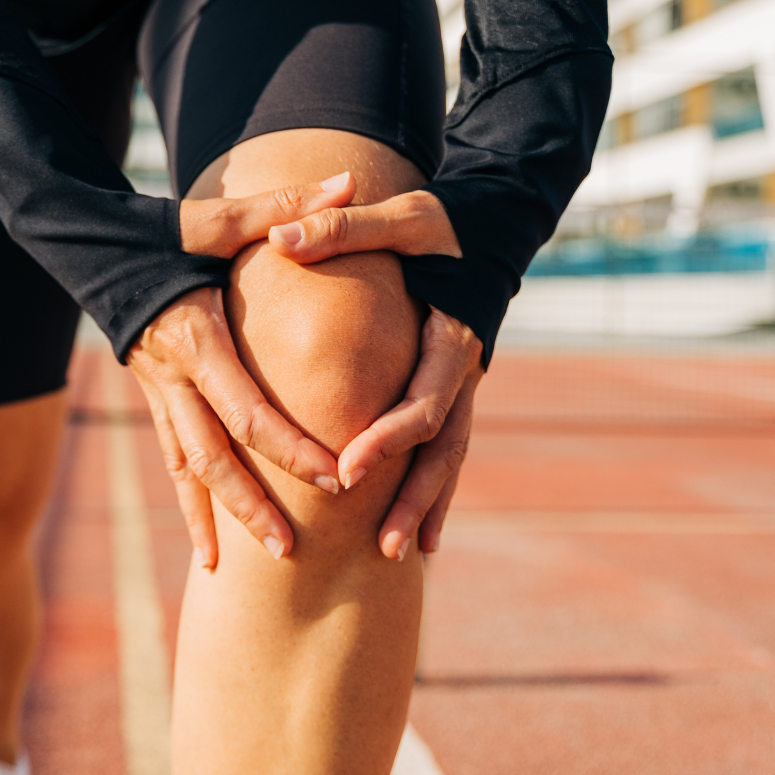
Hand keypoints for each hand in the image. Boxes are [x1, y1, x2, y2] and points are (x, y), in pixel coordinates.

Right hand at [126, 173, 359, 568]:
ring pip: (188, 471)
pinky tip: (209, 554)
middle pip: (214, 458)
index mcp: (196, 338)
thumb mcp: (219, 217)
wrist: (85, 244)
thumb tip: (351, 180)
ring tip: (249, 567)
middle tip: (294, 549)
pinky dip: (192, 508)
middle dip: (254, 504)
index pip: (247, 409)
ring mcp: (157, 395)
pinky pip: (173, 464)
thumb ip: (287, 207)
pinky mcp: (153, 401)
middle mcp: (173, 378)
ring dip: (220, 519)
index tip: (335, 477)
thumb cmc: (160, 229)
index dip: (291, 447)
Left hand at [265, 184, 482, 559]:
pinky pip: (445, 450)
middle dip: (413, 498)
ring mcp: (464, 386)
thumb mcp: (399, 219)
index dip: (386, 441)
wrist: (495, 226)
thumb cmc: (442, 223)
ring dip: (427, 506)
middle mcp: (464, 372)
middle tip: (382, 544)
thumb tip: (279, 239)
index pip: (421, 404)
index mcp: (451, 339)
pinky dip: (435, 491)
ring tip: (400, 555)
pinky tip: (419, 534)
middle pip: (442, 449)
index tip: (346, 469)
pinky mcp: (453, 391)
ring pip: (449, 459)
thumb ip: (340, 229)